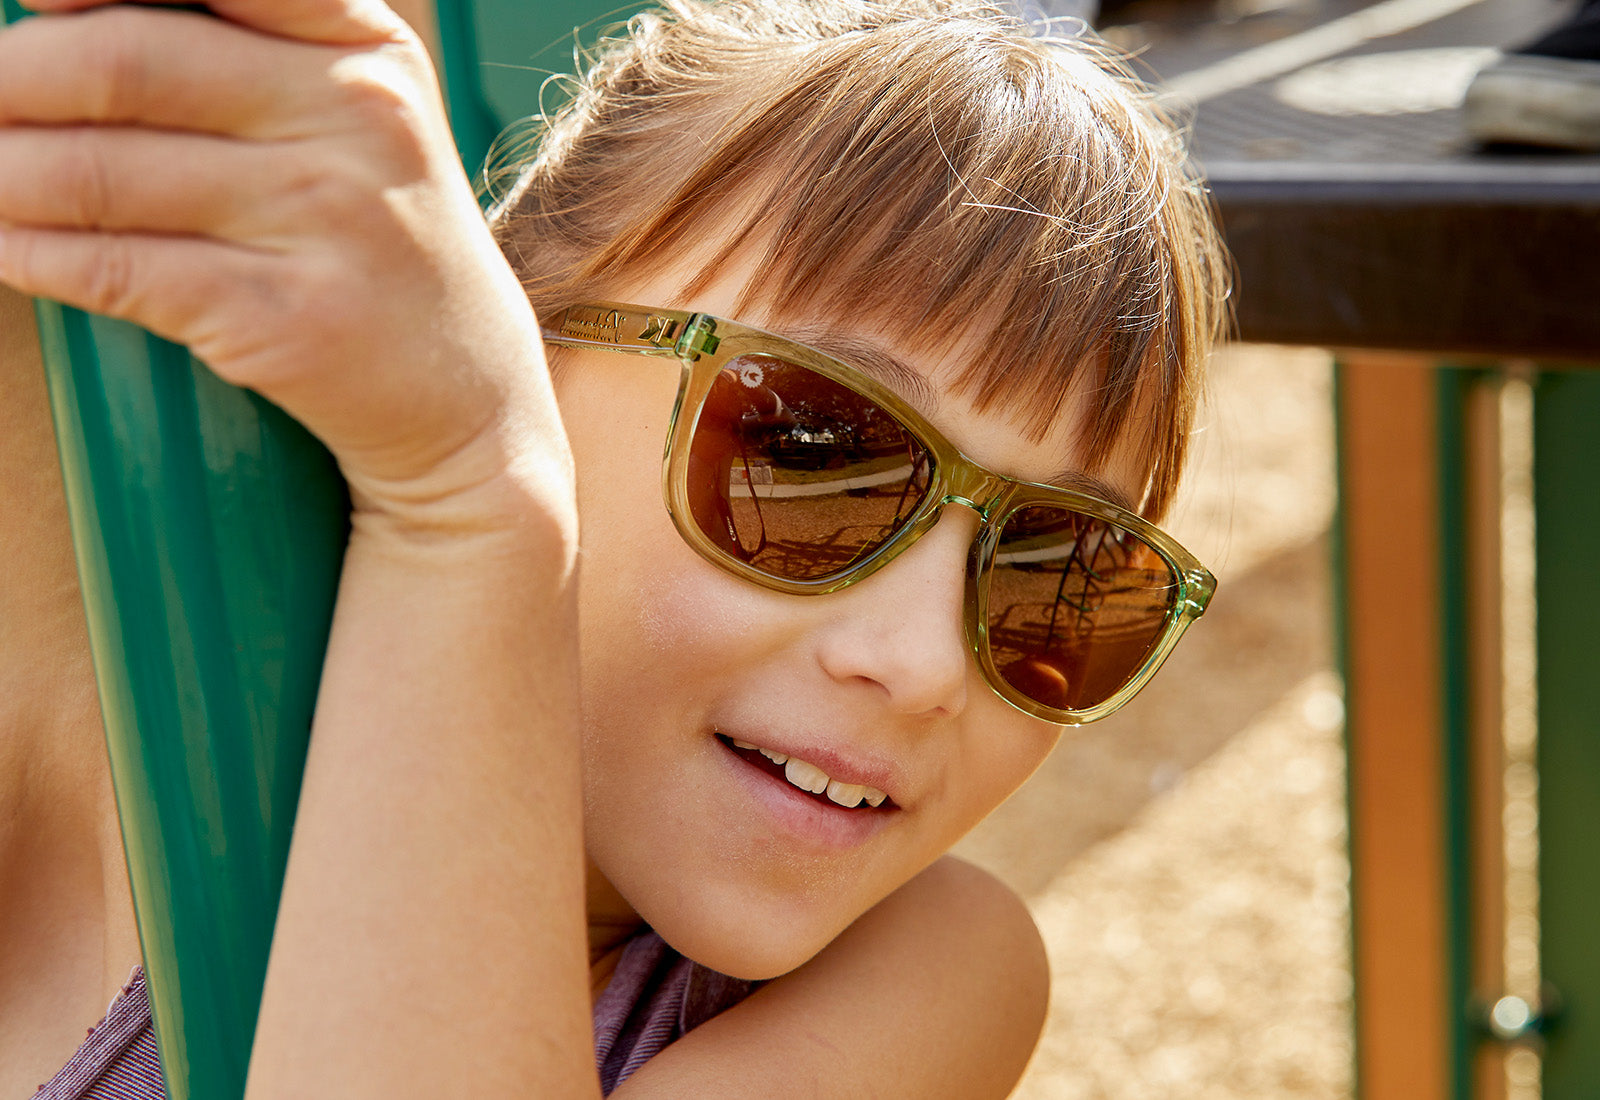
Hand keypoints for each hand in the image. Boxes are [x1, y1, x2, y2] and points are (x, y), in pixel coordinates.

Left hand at [0, 0, 572, 539]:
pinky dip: (31, 255)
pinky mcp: (291, 319)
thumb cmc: (380, 243)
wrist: (467, 398)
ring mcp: (330, 221)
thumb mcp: (356, 118)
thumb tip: (58, 17)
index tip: (32, 2)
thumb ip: (247, 52)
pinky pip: (118, 270)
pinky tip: (4, 245)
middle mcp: (356, 120)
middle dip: (8, 77)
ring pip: (100, 173)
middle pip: (125, 61)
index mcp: (366, 48)